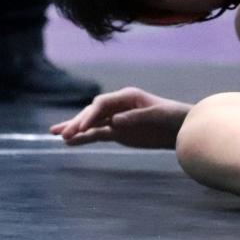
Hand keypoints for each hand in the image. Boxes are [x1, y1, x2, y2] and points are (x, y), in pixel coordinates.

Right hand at [49, 87, 191, 148]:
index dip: (89, 115)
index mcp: (127, 97)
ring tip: (57, 135)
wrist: (181, 128)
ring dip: (76, 129)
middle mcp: (118, 106)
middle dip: (78, 122)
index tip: (80, 128)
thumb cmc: (172, 116)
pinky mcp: (117, 132)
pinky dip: (84, 138)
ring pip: (92, 123)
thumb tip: (114, 121)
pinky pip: (97, 134)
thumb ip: (136, 118)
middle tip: (63, 134)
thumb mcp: (157, 115)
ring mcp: (116, 119)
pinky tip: (71, 142)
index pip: (102, 104)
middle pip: (93, 112)